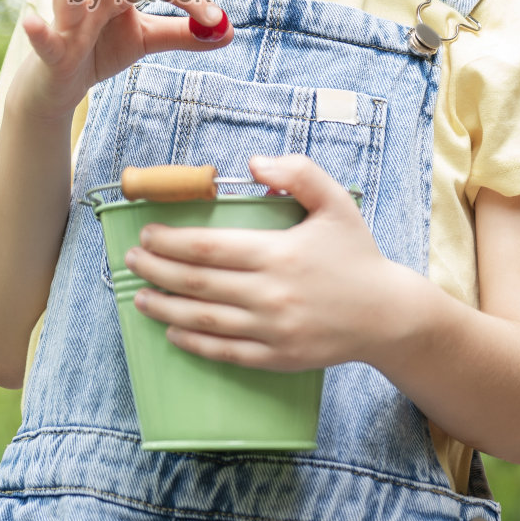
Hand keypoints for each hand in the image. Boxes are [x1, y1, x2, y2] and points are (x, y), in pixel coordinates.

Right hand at [13, 0, 231, 117]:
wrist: (60, 88)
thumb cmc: (100, 51)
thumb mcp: (146, 41)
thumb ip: (183, 33)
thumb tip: (228, 31)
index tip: (215, 16)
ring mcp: (67, 20)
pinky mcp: (51, 49)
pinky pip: (44, 37)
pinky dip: (38, 30)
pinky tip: (32, 22)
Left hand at [122, 154, 422, 372]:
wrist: (388, 314)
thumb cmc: (357, 253)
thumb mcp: (335, 201)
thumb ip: (297, 172)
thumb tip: (253, 163)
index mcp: (278, 253)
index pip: (207, 247)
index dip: (170, 242)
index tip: (146, 234)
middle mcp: (270, 294)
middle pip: (196, 283)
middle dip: (156, 270)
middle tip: (131, 261)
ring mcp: (272, 330)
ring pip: (204, 320)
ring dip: (165, 309)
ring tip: (139, 296)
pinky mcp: (278, 357)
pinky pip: (226, 352)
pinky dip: (194, 343)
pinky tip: (172, 333)